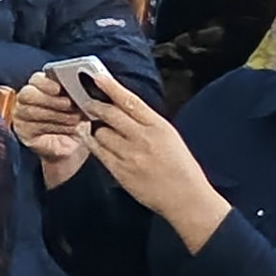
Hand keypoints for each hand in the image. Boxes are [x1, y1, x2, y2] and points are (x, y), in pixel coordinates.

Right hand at [8, 71, 94, 185]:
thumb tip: (82, 85)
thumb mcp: (78, 104)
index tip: (58, 88)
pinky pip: (33, 127)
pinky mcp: (23, 132)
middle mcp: (26, 99)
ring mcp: (21, 115)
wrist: (74, 145)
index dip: (46, 83)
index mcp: (39, 86)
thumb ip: (75, 92)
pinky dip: (53, 127)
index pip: (36, 79)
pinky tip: (66, 129)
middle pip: (29, 94)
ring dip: (56, 115)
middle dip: (51, 100)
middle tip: (69, 105)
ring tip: (73, 120)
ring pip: (32, 111)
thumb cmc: (75, 120)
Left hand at [69, 67, 230, 248]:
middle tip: (89, 103)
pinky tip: (92, 139)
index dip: (112, 87)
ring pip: (101, 133)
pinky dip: (93, 143)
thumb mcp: (169, 136)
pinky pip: (99, 152)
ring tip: (97, 128)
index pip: (130, 101)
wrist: (186, 198)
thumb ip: (147, 122)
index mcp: (158, 126)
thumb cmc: (181, 167)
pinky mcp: (120, 172)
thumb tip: (124, 107)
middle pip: (110, 114)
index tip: (98, 77)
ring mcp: (130, 156)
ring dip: (96, 128)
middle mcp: (143, 138)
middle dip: (96, 106)